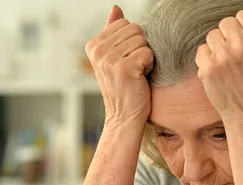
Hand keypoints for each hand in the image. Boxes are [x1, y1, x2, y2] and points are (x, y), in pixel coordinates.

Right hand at [85, 6, 153, 126]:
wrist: (123, 116)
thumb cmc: (123, 87)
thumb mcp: (114, 57)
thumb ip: (113, 31)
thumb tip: (116, 9)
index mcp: (93, 45)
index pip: (125, 23)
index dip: (132, 41)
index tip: (125, 60)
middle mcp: (98, 51)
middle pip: (135, 30)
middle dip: (139, 48)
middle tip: (132, 68)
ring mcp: (109, 59)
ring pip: (142, 41)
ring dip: (144, 58)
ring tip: (135, 73)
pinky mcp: (124, 68)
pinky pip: (147, 53)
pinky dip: (148, 66)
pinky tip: (139, 78)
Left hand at [195, 0, 242, 119]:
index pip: (242, 14)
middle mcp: (242, 45)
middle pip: (225, 23)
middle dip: (229, 37)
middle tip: (236, 56)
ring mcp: (223, 57)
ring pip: (212, 36)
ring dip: (217, 48)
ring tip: (227, 64)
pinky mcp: (208, 68)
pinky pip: (201, 51)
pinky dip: (206, 60)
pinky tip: (218, 71)